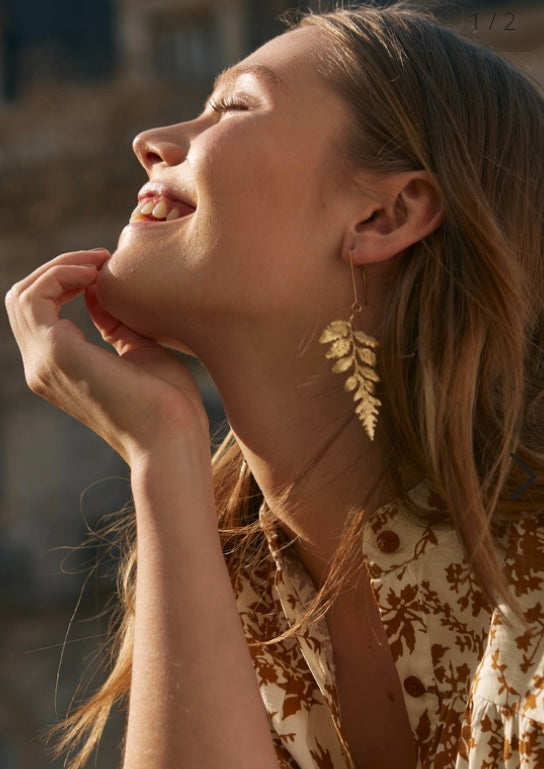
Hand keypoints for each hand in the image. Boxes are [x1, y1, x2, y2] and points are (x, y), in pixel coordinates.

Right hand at [5, 249, 210, 464]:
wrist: (174, 438)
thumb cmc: (169, 404)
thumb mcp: (139, 350)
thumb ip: (113, 323)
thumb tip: (98, 291)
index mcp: (60, 369)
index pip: (39, 312)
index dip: (66, 280)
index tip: (105, 268)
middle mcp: (42, 368)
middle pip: (24, 299)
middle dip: (60, 268)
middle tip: (102, 259)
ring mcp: (44, 362)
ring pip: (23, 295)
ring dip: (60, 266)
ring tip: (100, 262)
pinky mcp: (56, 353)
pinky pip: (35, 298)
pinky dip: (60, 274)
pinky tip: (95, 274)